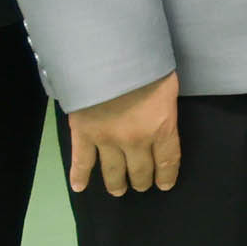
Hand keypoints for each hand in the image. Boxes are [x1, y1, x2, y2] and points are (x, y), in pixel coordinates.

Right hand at [66, 75, 182, 193]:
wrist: (109, 55)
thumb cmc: (145, 64)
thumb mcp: (167, 86)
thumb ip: (164, 108)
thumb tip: (160, 117)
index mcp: (161, 128)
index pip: (168, 161)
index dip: (167, 176)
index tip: (165, 185)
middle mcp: (135, 141)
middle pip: (141, 170)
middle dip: (142, 181)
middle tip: (141, 185)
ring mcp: (107, 140)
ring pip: (113, 171)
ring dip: (117, 184)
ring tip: (118, 190)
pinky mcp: (84, 134)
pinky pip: (81, 161)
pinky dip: (79, 176)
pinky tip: (79, 187)